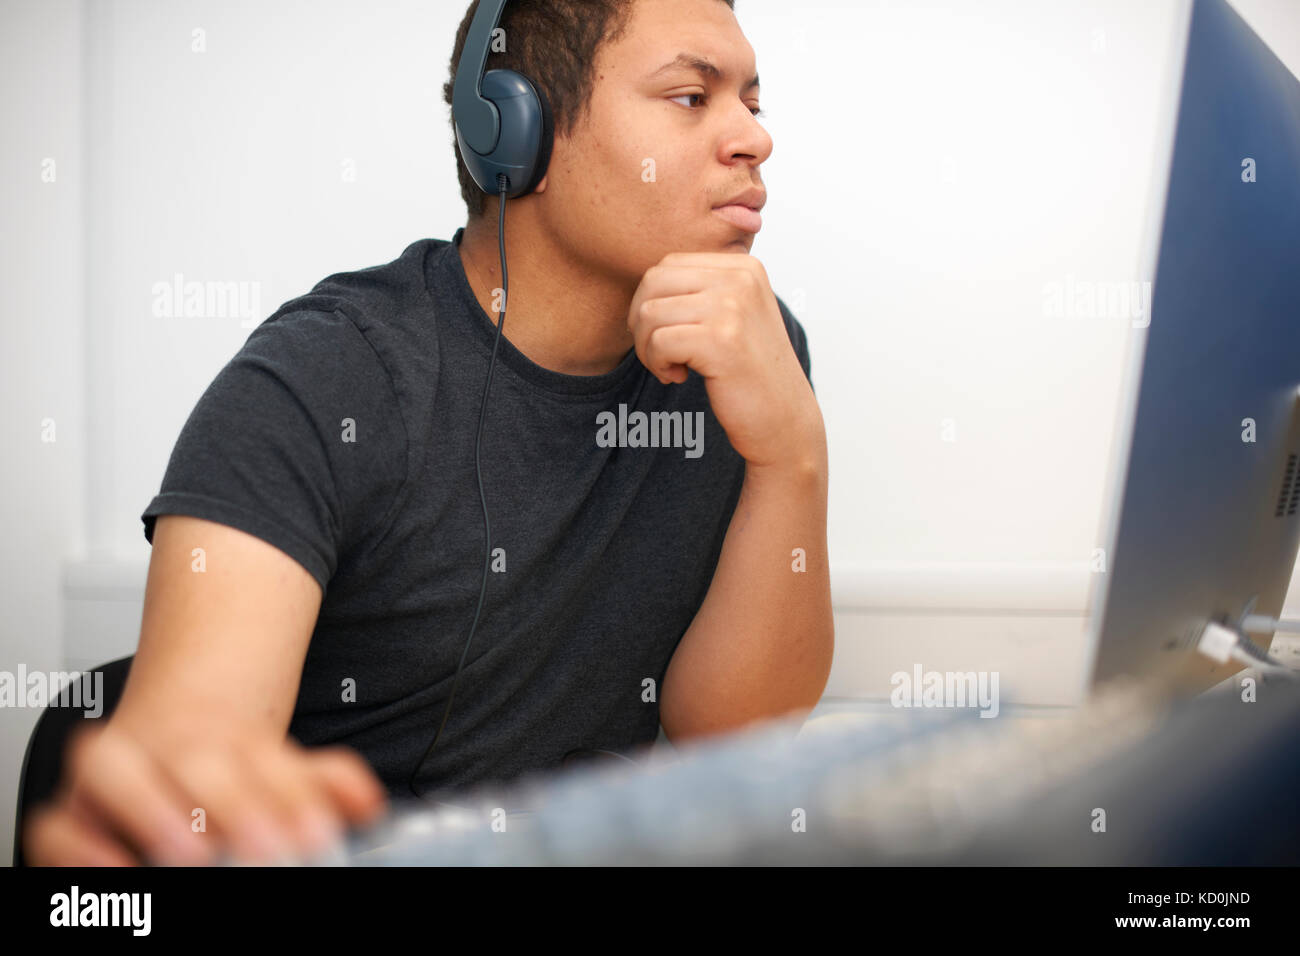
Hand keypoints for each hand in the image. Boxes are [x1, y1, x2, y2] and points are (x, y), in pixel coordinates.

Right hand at [22, 718, 387, 865]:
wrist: (165, 737)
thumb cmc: (226, 767)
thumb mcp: (280, 769)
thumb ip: (323, 781)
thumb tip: (365, 803)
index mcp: (224, 738)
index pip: (259, 756)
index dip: (293, 792)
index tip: (318, 833)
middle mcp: (165, 748)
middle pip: (196, 761)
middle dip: (234, 802)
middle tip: (268, 848)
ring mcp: (111, 777)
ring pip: (112, 765)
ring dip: (149, 807)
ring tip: (192, 854)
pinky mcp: (69, 815)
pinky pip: (55, 823)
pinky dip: (77, 847)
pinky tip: (119, 872)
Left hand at [627, 252, 821, 469]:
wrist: (783, 418)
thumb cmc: (749, 372)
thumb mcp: (732, 314)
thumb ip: (699, 290)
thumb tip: (644, 284)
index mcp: (742, 266)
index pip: (668, 264)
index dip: (651, 301)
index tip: (666, 333)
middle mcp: (740, 278)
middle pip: (653, 282)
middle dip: (641, 322)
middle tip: (658, 353)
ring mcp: (732, 307)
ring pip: (649, 313)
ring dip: (647, 348)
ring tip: (671, 367)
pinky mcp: (721, 340)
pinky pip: (658, 342)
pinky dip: (657, 364)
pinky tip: (678, 376)